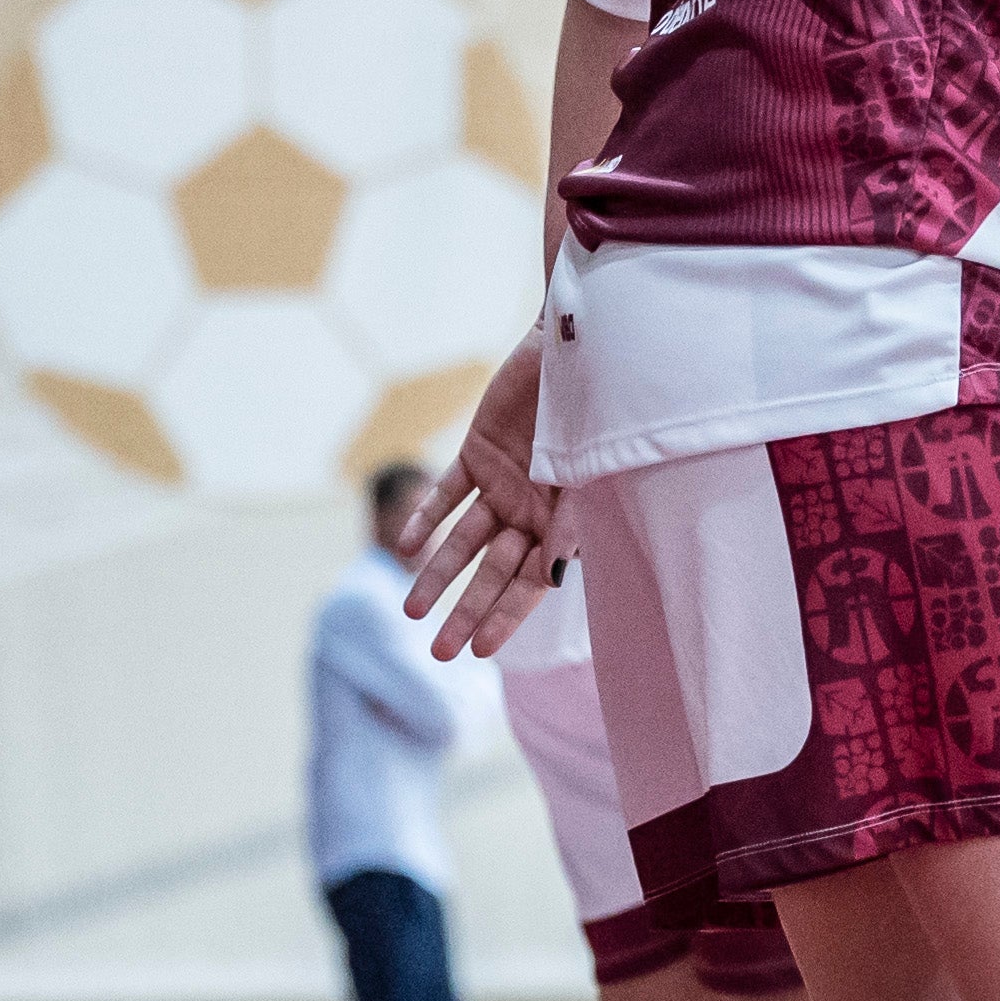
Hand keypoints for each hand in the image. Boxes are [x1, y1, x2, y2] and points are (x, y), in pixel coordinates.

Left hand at [399, 337, 562, 661]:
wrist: (577, 347)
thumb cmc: (596, 411)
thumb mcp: (586, 472)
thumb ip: (568, 524)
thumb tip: (547, 579)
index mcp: (562, 521)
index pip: (528, 583)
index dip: (504, 616)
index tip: (477, 650)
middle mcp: (530, 510)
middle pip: (492, 572)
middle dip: (465, 611)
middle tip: (437, 653)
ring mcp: (502, 483)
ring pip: (463, 540)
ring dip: (437, 574)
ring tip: (409, 610)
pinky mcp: (477, 452)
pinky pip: (446, 493)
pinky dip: (424, 518)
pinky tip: (403, 547)